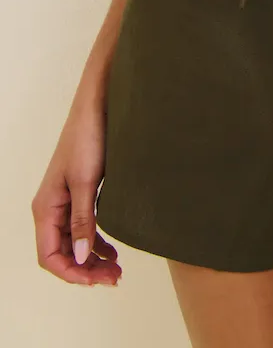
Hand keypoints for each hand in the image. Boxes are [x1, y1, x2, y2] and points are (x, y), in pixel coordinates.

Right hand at [32, 96, 122, 285]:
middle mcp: (52, 207)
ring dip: (92, 258)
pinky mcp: (82, 190)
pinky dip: (97, 241)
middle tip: (115, 278)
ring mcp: (66, 199)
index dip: (72, 273)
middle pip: (62, 252)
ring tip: (116, 269)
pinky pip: (84, 226)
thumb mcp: (86, 181)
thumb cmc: (89, 136)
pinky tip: (113, 249)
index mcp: (45, 207)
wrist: (99, 103)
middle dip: (85, 269)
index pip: (49, 256)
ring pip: (74, 242)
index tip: (97, 281)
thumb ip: (83, 221)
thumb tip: (81, 258)